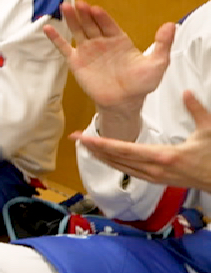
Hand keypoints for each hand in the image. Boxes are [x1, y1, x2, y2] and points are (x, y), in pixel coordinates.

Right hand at [45, 0, 172, 114]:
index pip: (108, 24)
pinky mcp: (76, 62)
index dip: (101, 17)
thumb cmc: (141, 84)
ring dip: (71, 19)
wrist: (124, 103)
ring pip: (77, 31)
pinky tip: (47, 27)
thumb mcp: (157, 63)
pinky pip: (64, 48)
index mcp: (119, 40)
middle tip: (78, 3)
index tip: (95, 9)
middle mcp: (102, 42)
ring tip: (64, 7)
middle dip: (84, 14)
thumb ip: (163, 44)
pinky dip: (55, 38)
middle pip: (91, 24)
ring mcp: (88, 51)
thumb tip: (171, 25)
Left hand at [75, 91, 210, 189]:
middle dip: (95, 148)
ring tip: (85, 146)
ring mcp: (154, 177)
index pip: (125, 149)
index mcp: (164, 156)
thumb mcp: (208, 130)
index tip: (85, 138)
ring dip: (102, 156)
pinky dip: (114, 164)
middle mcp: (154, 169)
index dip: (102, 144)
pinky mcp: (156, 180)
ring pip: (121, 167)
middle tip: (75, 139)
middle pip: (117, 158)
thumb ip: (196, 110)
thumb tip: (186, 92)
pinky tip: (105, 158)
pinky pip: (129, 171)